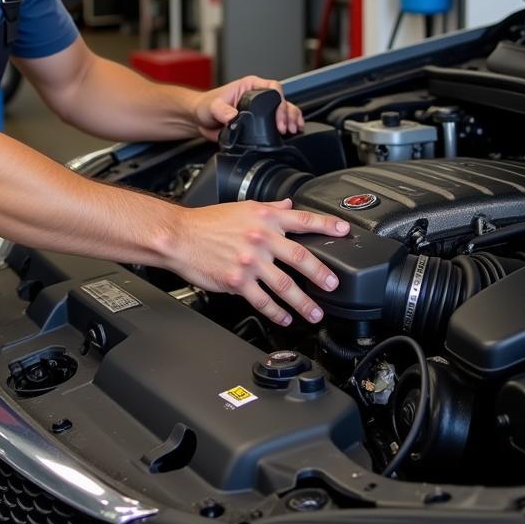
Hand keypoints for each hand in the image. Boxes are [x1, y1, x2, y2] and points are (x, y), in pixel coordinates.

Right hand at [166, 198, 348, 325]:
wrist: (179, 236)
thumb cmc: (207, 222)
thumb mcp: (241, 208)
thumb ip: (269, 209)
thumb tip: (289, 205)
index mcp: (264, 218)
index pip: (303, 220)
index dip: (327, 226)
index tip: (345, 232)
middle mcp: (260, 239)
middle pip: (301, 257)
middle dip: (322, 274)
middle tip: (334, 285)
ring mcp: (249, 261)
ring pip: (285, 285)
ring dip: (304, 302)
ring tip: (315, 313)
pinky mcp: (237, 281)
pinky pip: (262, 300)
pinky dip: (276, 312)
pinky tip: (284, 318)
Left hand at [192, 75, 303, 141]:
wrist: (200, 120)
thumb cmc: (205, 106)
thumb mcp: (213, 106)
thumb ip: (223, 111)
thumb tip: (234, 118)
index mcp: (250, 86)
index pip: (273, 87)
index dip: (280, 100)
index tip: (278, 115)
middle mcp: (258, 96)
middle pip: (282, 100)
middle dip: (288, 114)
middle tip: (286, 127)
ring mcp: (260, 110)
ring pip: (284, 111)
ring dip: (291, 120)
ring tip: (293, 130)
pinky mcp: (258, 123)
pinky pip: (276, 124)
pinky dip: (286, 128)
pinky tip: (291, 134)